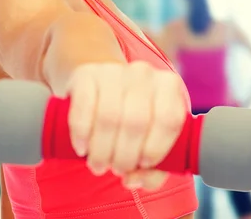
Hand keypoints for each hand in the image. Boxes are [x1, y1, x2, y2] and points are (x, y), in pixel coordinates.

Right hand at [66, 61, 187, 190]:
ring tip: (98, 164)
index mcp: (168, 86)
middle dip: (124, 156)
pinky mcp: (86, 74)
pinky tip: (82, 148)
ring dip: (102, 150)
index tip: (143, 165)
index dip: (156, 149)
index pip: (168, 119)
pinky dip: (82, 133)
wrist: (103, 87)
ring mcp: (113, 70)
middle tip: (116, 170)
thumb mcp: (151, 139)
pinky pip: (84, 106)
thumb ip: (154, 168)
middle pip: (136, 122)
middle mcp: (143, 73)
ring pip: (109, 116)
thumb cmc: (133, 119)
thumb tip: (134, 179)